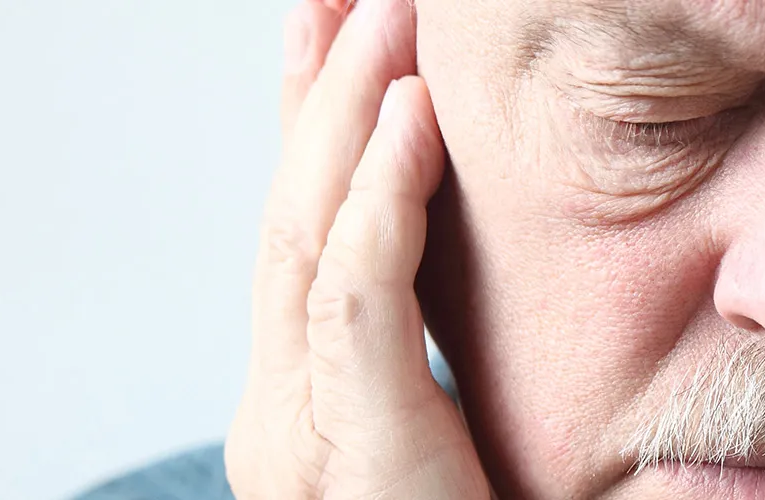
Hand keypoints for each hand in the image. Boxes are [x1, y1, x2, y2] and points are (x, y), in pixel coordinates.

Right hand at [224, 0, 488, 496]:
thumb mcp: (452, 454)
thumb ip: (439, 377)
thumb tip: (480, 295)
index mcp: (305, 410)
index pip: (302, 243)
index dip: (313, 135)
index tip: (340, 42)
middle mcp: (283, 414)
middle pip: (290, 218)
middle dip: (318, 95)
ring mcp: (300, 434)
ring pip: (307, 236)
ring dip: (347, 112)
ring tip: (385, 15)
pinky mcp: (354, 454)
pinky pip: (355, 300)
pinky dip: (381, 198)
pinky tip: (409, 115)